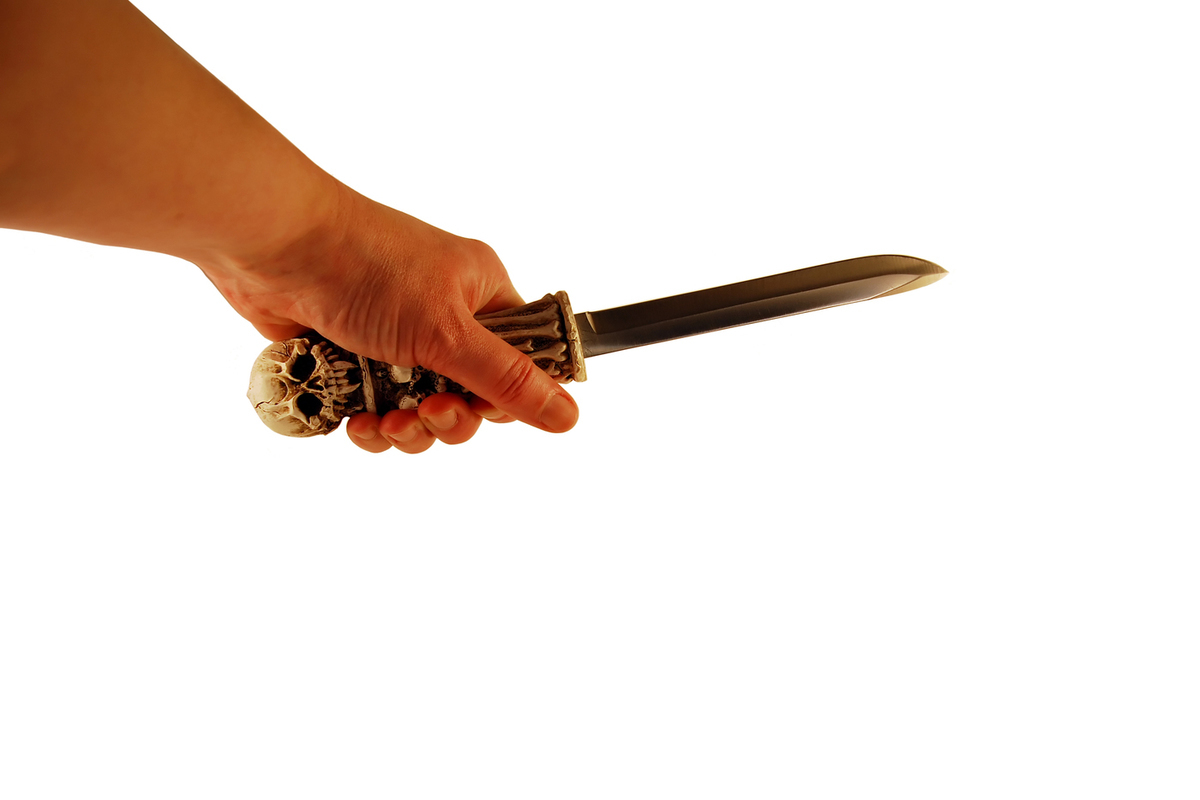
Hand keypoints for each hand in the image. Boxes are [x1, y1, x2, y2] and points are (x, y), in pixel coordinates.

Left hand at [203, 182, 578, 453]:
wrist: (272, 246)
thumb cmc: (364, 265)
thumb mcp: (448, 332)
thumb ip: (506, 379)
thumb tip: (569, 414)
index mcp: (479, 294)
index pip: (520, 359)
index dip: (507, 396)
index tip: (484, 409)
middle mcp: (442, 315)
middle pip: (469, 396)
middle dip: (448, 419)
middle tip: (428, 413)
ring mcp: (395, 338)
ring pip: (421, 410)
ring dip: (407, 429)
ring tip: (385, 421)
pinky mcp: (352, 358)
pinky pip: (377, 409)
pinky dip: (370, 424)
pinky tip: (357, 421)